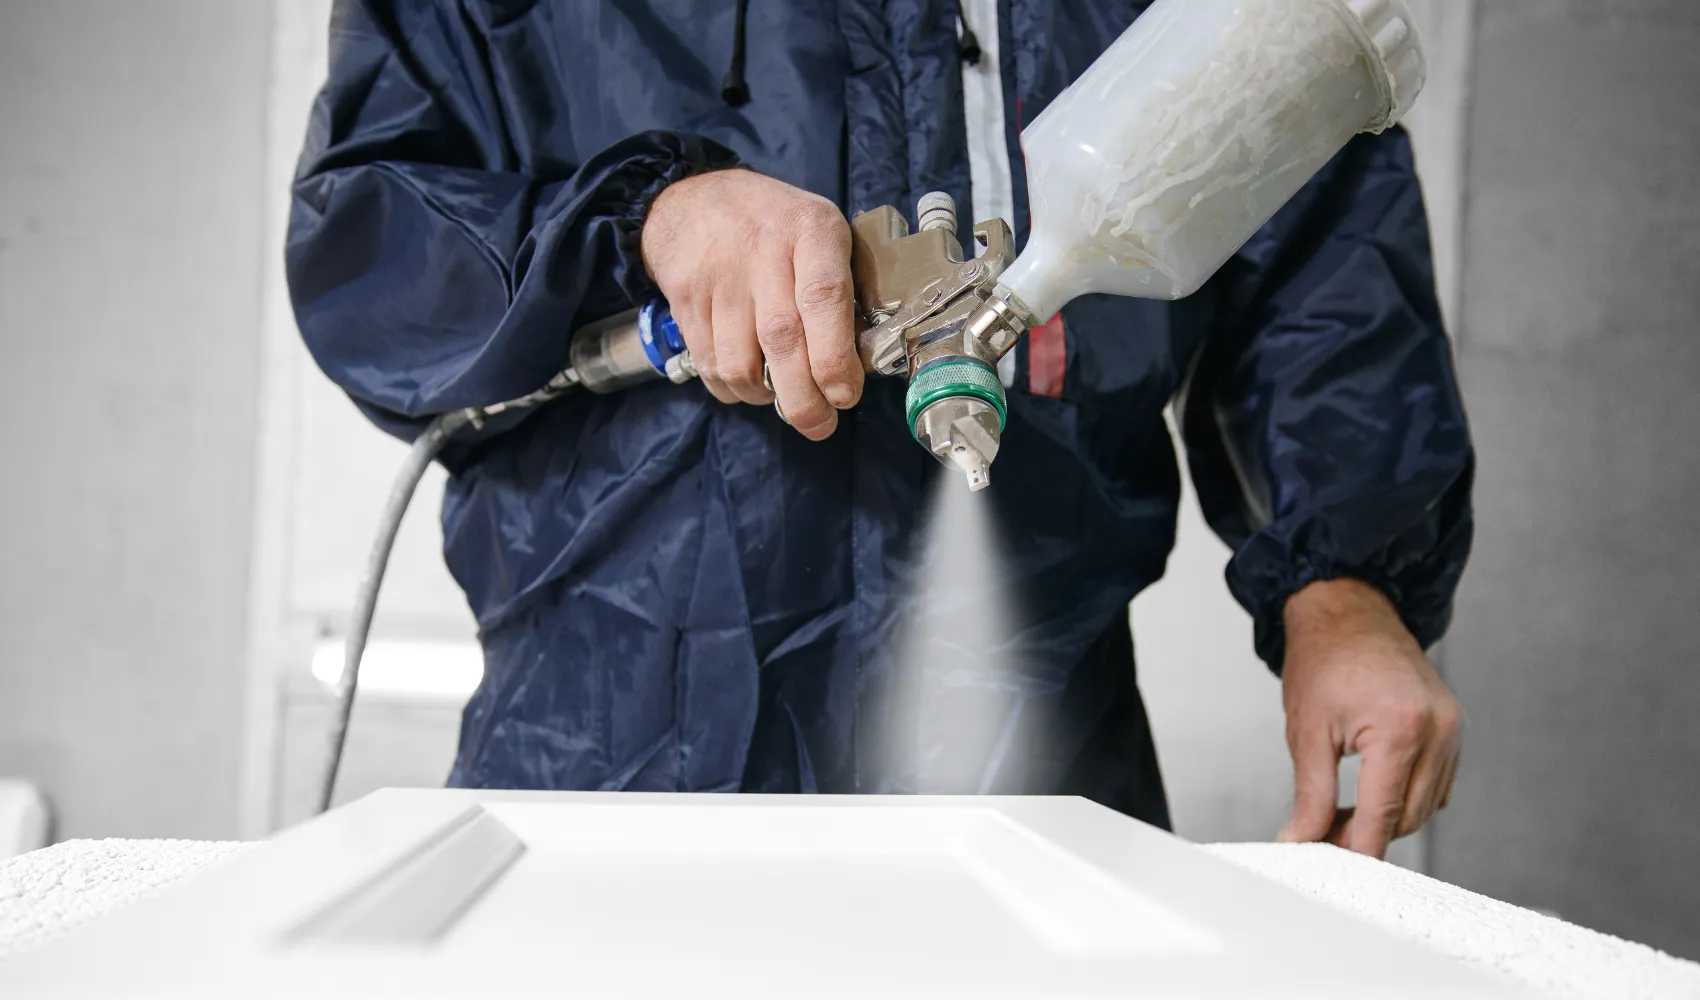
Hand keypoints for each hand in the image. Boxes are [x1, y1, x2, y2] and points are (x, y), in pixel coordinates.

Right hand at [640, 169, 862, 439]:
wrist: (691, 199)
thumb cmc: (774, 225)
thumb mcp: (821, 230)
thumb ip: (844, 284)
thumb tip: (861, 357)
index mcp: (811, 231)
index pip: (824, 298)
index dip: (835, 358)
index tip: (845, 395)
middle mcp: (763, 251)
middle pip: (782, 341)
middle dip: (804, 399)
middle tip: (820, 425)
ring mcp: (719, 278)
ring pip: (741, 365)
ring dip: (766, 397)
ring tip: (783, 396)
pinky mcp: (686, 301)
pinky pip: (710, 366)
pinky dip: (734, 390)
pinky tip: (750, 382)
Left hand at [1276, 577, 1463, 858]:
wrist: (1348, 612)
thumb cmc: (1325, 659)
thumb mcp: (1307, 731)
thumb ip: (1310, 794)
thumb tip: (1301, 839)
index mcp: (1401, 729)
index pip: (1383, 815)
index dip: (1355, 848)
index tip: (1329, 865)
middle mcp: (1438, 730)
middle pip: (1408, 817)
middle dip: (1366, 835)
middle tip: (1321, 835)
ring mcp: (1452, 728)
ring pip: (1425, 806)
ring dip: (1387, 818)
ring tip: (1339, 813)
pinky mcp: (1454, 728)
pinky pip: (1437, 784)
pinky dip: (1406, 796)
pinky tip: (1371, 791)